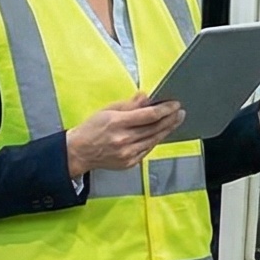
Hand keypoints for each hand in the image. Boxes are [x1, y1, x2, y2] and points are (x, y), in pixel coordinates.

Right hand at [67, 95, 186, 176]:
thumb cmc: (91, 129)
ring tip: (175, 121)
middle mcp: (124, 139)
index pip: (149, 115)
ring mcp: (127, 153)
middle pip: (155, 128)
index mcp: (118, 123)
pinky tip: (160, 133)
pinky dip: (155, 140)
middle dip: (170, 119)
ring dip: (167, 130)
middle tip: (180, 112)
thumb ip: (129, 105)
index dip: (165, 109)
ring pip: (154, 140)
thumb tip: (146, 97)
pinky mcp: (129, 162)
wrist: (79, 151)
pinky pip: (147, 149)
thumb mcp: (107, 110)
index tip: (174, 104)